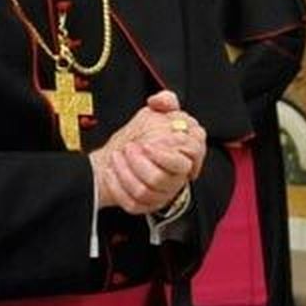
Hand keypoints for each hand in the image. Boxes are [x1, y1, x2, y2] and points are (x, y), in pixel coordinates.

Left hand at [93, 92, 205, 211]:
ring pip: (148, 190)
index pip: (194, 153)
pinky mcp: (147, 205)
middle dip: (144, 161)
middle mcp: (179, 175)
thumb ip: (165, 101)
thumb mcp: (154, 113)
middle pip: (169, 174)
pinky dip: (118, 185)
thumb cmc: (141, 137)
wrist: (118, 157)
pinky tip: (111, 171)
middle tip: (131, 148)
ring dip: (127, 170)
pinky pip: (133, 202)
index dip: (170, 150)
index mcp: (188, 153)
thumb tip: (160, 100)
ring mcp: (164, 192)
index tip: (149, 144)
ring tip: (118, 156)